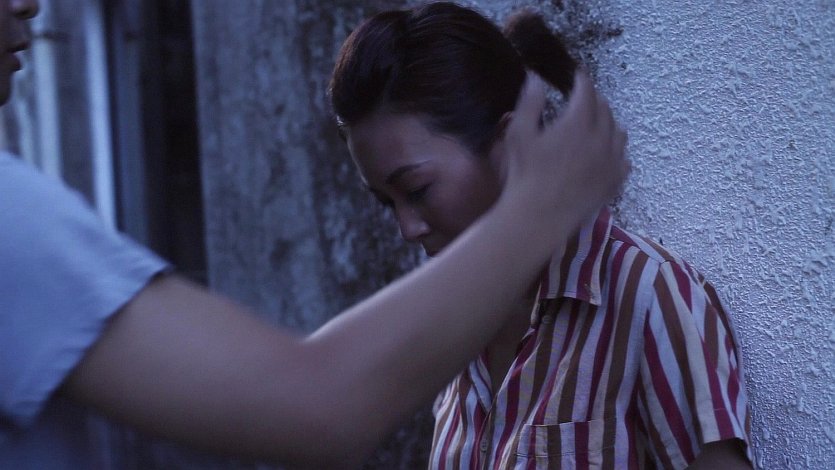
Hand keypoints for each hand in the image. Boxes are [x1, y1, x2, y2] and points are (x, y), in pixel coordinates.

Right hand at [499, 70, 628, 226]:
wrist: (539, 216)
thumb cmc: (524, 174)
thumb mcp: (519, 134)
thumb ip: (530, 103)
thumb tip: (535, 77)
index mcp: (578, 122)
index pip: (587, 92)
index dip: (582, 81)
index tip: (577, 76)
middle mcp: (601, 137)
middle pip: (605, 110)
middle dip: (594, 101)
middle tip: (583, 101)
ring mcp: (611, 161)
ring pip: (618, 133)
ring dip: (608, 124)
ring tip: (596, 126)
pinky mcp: (614, 182)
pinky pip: (624, 160)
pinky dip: (616, 152)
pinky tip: (605, 155)